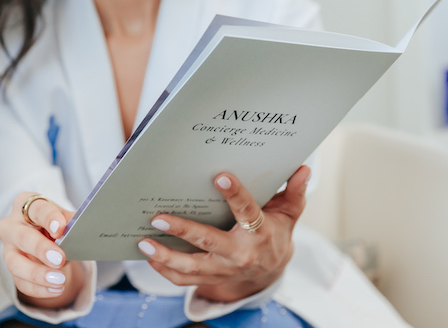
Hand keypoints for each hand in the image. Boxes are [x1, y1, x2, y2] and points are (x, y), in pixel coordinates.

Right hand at [0, 192, 83, 307]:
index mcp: (25, 204)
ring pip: (15, 264)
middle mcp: (11, 226)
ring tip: (59, 280)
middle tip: (60, 259)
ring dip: (38, 274)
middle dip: (41, 249)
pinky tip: (56, 289)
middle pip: (23, 237)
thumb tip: (83, 230)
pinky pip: (20, 282)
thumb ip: (70, 222)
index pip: (37, 209)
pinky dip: (39, 288)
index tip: (60, 229)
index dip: (49, 219)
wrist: (43, 234)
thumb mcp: (62, 215)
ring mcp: (8, 249)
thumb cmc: (53, 221)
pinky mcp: (11, 269)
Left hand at [137, 165, 309, 302]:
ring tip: (144, 242)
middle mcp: (241, 254)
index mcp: (260, 233)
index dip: (235, 195)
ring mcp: (224, 270)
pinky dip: (165, 270)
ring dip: (165, 256)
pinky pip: (184, 280)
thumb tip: (304, 168)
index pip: (247, 212)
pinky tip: (150, 255)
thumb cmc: (276, 232)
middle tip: (158, 218)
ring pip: (192, 267)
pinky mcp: (212, 279)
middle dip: (183, 231)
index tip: (219, 177)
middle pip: (210, 242)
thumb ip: (294, 191)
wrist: (272, 269)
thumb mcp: (289, 213)